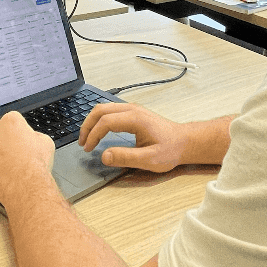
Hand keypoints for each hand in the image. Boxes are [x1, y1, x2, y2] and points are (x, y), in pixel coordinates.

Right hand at [78, 103, 199, 173]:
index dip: (92, 135)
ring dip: (92, 121)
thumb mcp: (149, 159)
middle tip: (81, 142)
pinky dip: (99, 119)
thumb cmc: (170, 150)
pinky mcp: (133, 112)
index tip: (87, 149)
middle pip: (100, 110)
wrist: (184, 141)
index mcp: (135, 118)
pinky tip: (98, 131)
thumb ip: (126, 158)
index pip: (105, 121)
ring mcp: (132, 109)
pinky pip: (110, 111)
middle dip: (87, 125)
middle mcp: (132, 109)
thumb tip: (105, 155)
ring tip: (86, 137)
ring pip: (104, 108)